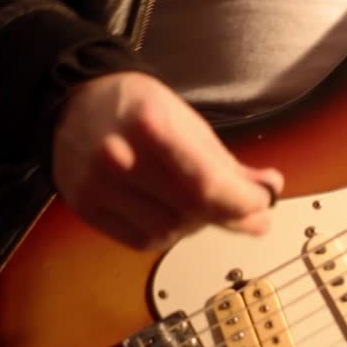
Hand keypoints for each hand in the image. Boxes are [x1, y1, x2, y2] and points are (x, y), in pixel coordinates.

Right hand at [52, 72, 282, 249]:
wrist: (76, 105)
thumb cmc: (140, 110)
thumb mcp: (189, 124)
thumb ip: (228, 165)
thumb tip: (270, 191)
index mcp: (148, 123)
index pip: (207, 182)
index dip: (242, 201)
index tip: (263, 203)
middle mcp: (116, 156)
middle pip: (190, 209)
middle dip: (226, 214)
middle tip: (244, 209)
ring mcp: (96, 185)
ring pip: (169, 232)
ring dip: (196, 225)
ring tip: (198, 204)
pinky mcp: (86, 208)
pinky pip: (144, 241)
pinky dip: (168, 234)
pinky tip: (171, 212)